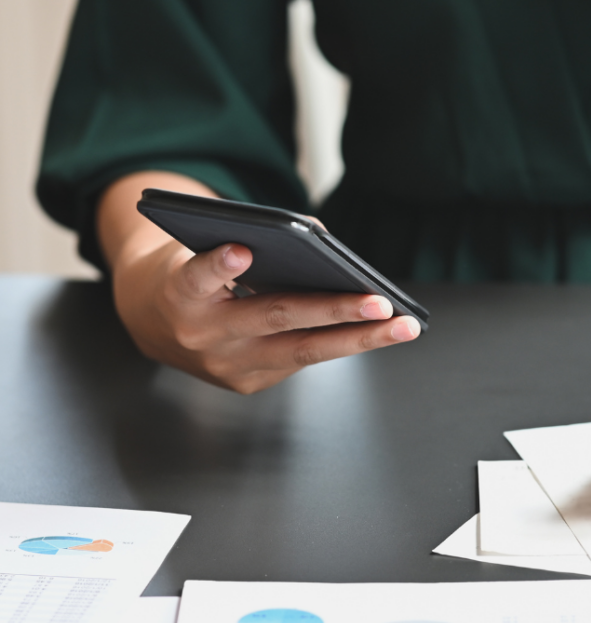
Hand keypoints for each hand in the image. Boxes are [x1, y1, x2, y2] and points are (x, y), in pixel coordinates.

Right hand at [111, 237, 419, 392]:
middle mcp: (202, 336)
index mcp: (178, 293)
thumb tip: (322, 240)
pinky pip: (302, 359)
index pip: (196, 276)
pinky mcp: (247, 384)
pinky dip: (343, 342)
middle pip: (274, 318)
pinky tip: (381, 331)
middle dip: (333, 310)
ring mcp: (227, 366)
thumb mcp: (199, 245)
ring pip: (302, 352)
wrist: (154, 326)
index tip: (241, 249)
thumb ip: (245, 238)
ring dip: (359, 339)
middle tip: (379, 302)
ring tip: (404, 326)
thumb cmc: (189, 274)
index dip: (218, 265)